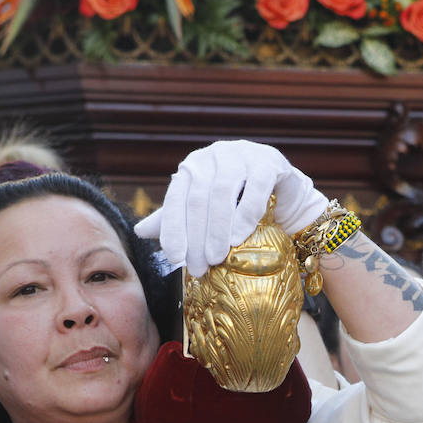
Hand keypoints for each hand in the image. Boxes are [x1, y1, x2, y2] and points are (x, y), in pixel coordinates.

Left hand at [134, 140, 328, 275]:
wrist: (283, 193)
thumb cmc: (238, 204)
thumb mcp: (204, 212)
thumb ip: (175, 219)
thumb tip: (138, 232)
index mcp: (193, 167)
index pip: (176, 198)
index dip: (174, 229)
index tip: (174, 259)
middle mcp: (213, 156)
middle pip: (198, 198)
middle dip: (196, 236)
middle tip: (200, 267)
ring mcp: (242, 155)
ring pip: (223, 192)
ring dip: (218, 228)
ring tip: (218, 257)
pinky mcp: (269, 162)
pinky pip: (256, 188)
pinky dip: (246, 214)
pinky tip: (240, 237)